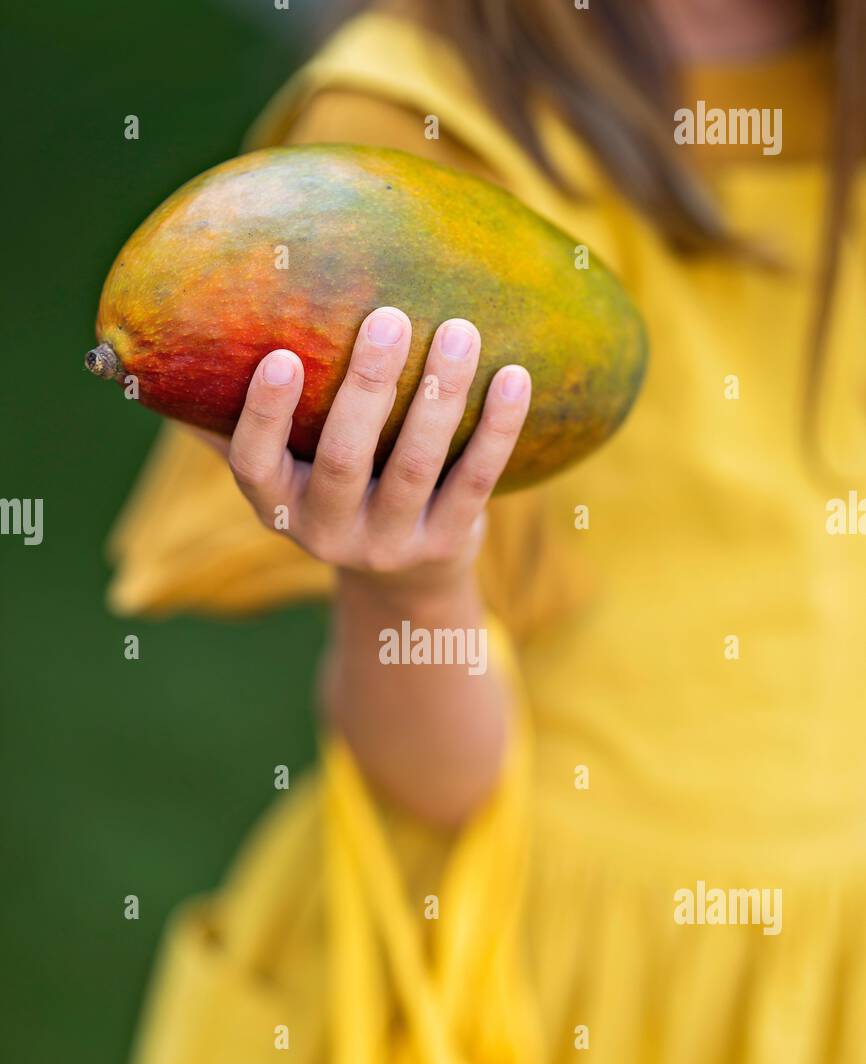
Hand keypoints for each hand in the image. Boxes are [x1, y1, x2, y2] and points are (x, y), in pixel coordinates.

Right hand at [200, 307, 530, 595]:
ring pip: (416, 466)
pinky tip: (514, 376)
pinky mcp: (448, 543)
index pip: (255, 465)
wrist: (401, 584)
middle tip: (388, 318)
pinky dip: (496, 429)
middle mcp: (328, 532)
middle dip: (366, 388)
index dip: (264, 415)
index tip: (280, 356)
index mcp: (278, 505)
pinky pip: (476, 481)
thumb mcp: (287, 472)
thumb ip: (237, 423)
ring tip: (460, 330)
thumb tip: (166, 352)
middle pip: (344, 460)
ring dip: (438, 396)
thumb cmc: (332, 492)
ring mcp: (391, 543)